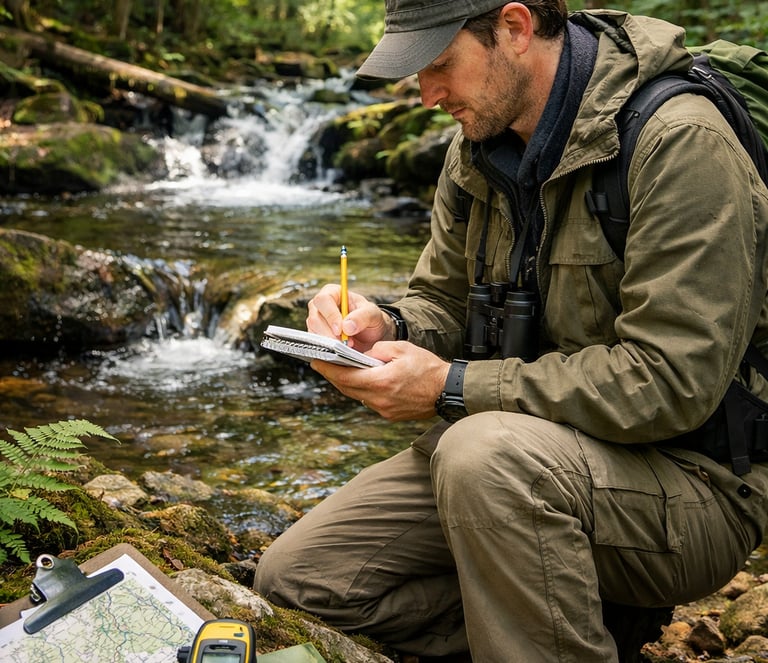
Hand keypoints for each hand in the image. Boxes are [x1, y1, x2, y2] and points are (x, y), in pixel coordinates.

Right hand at [307, 284, 393, 351]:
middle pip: (315, 318)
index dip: (330, 315)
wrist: (371, 334)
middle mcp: (320, 305)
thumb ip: (362, 317)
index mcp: (332, 292)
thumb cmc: (370, 319)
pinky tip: (341, 349)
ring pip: (314, 332)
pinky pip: (316, 343)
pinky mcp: (316, 335)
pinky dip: (328, 348)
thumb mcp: (373, 314)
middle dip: (330, 333)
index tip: (340, 330)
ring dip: (330, 342)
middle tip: (346, 342)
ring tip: (348, 345)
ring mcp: (316, 321)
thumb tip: (346, 326)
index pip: (323, 300)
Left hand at [311, 341, 450, 420]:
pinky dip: (362, 390)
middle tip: (321, 363)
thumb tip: (363, 354)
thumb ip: (379, 350)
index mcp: (381, 381)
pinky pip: (369, 401)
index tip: (315, 360)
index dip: (327, 368)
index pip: (345, 376)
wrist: (447, 390)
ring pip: (357, 395)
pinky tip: (361, 380)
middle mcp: (379, 399)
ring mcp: (384, 410)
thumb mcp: (402, 349)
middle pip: (347, 388)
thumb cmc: (428, 368)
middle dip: (333, 375)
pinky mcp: (390, 414)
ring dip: (347, 383)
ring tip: (339, 370)